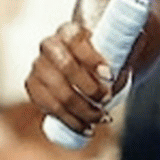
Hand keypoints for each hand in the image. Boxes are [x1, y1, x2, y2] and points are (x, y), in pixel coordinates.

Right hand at [27, 21, 119, 139]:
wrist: (94, 65)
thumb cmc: (110, 53)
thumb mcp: (121, 45)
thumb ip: (125, 50)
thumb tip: (122, 69)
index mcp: (70, 31)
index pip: (75, 39)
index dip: (91, 58)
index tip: (110, 75)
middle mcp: (49, 45)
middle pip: (64, 67)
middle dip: (88, 88)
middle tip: (108, 99)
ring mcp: (39, 67)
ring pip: (56, 92)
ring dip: (81, 110)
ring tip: (102, 118)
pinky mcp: (34, 87)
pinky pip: (47, 107)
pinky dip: (69, 121)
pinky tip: (87, 128)